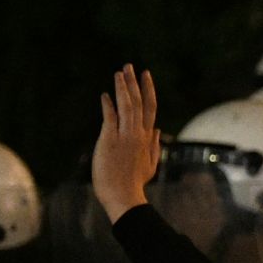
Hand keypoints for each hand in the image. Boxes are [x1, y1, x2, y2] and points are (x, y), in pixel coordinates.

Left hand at [94, 63, 161, 221]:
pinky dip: (108, 105)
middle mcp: (138, 134)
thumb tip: (157, 130)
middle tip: (130, 66)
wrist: (124, 196)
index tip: (146, 76)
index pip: (150, 109)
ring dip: (123, 88)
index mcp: (147, 138)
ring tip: (119, 73)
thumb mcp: (150, 165)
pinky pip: (110, 118)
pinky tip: (105, 95)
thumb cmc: (134, 183)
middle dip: (135, 83)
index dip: (148, 90)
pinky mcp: (110, 140)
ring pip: (127, 106)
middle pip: (139, 103)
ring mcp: (125, 136)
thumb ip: (153, 146)